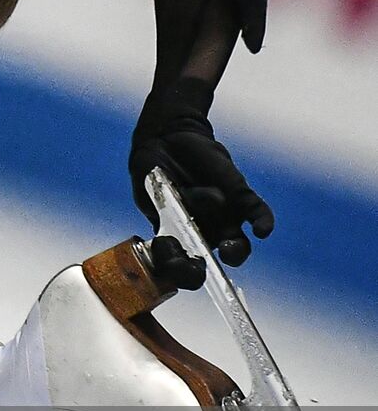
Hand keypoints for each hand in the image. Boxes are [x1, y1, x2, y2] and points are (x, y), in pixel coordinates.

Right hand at [129, 115, 274, 276]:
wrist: (169, 137)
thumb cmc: (153, 167)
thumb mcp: (147, 188)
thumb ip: (160, 204)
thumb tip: (182, 210)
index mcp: (177, 237)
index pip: (180, 265)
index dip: (180, 272)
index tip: (176, 264)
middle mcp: (203, 232)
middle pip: (212, 262)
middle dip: (208, 269)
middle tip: (200, 266)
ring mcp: (224, 217)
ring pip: (237, 244)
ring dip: (235, 250)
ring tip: (230, 244)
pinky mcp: (240, 195)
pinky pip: (257, 212)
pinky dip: (262, 221)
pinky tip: (262, 229)